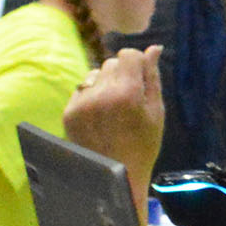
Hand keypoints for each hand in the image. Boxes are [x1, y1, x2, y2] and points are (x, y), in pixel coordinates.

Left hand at [64, 45, 165, 175]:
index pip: (127, 54)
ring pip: (95, 73)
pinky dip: (91, 96)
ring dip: (104, 83)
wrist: (115, 177)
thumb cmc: (144, 146)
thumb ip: (153, 78)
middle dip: (121, 74)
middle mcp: (101, 93)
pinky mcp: (69, 111)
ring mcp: (82, 103)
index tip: (140, 78)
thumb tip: (154, 49)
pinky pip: (82, 89)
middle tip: (128, 99)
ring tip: (113, 109)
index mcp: (127, 93)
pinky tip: (100, 116)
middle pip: (111, 62)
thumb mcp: (156, 112)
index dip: (137, 63)